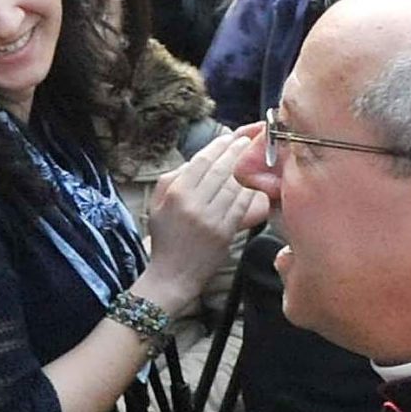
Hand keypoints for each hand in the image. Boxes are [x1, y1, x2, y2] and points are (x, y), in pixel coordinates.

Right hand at [139, 131, 269, 314]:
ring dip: (245, 168)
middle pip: (220, 171)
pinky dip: (248, 191)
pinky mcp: (225, 233)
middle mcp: (194, 205)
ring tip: (251, 155)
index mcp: (176, 194)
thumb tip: (195, 161)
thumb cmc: (165, 237)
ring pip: (233, 186)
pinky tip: (254, 181)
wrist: (173, 274)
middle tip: (244, 140)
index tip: (227, 137)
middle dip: (235, 152)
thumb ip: (171, 179)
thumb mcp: (156, 205)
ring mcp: (211, 220)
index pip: (201, 162)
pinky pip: (241, 206)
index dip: (217, 147)